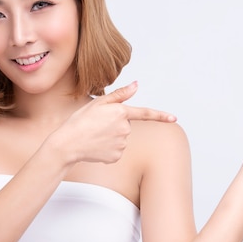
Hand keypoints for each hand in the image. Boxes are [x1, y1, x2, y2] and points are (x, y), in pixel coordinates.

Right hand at [58, 81, 175, 163]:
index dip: (161, 115)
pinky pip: (116, 151)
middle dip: (115, 125)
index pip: (145, 113)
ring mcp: (122, 144)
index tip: (174, 118)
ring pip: (121, 139)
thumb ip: (120, 95)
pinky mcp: (116, 156)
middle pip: (126, 126)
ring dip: (111, 138)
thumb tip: (137, 85)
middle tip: (97, 126)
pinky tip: (96, 147)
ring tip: (95, 136)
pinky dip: (107, 150)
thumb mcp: (98, 103)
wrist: (68, 144)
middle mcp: (125, 129)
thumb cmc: (80, 121)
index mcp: (121, 112)